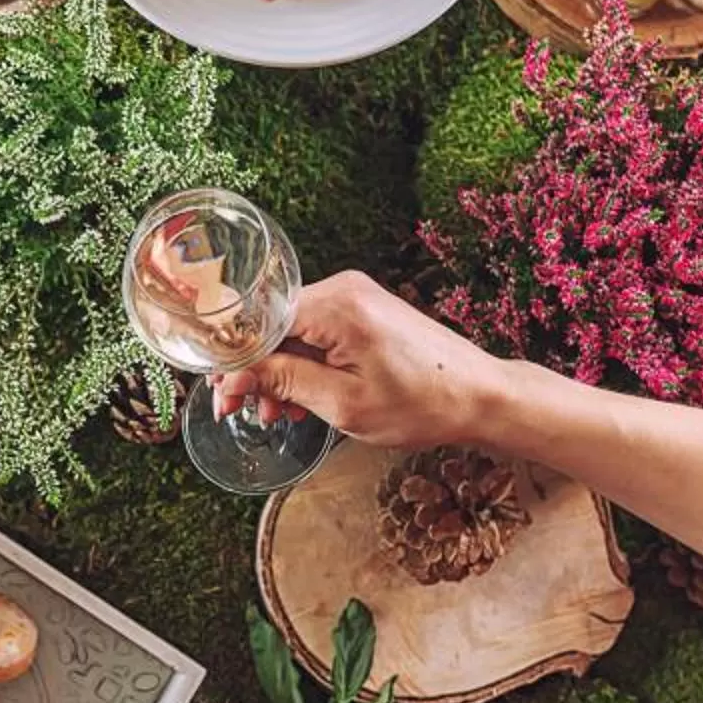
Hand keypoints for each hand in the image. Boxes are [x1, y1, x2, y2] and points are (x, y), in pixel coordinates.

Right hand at [211, 271, 523, 451]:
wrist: (479, 395)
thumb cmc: (423, 403)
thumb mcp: (343, 403)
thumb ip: (284, 382)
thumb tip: (234, 377)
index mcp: (336, 306)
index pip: (257, 321)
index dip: (232, 361)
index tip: (222, 396)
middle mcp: (342, 289)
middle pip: (271, 323)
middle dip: (253, 370)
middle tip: (240, 411)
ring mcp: (354, 296)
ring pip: (291, 330)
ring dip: (278, 370)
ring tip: (278, 413)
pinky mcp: (364, 309)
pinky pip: (315, 331)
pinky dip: (303, 362)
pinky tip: (301, 396)